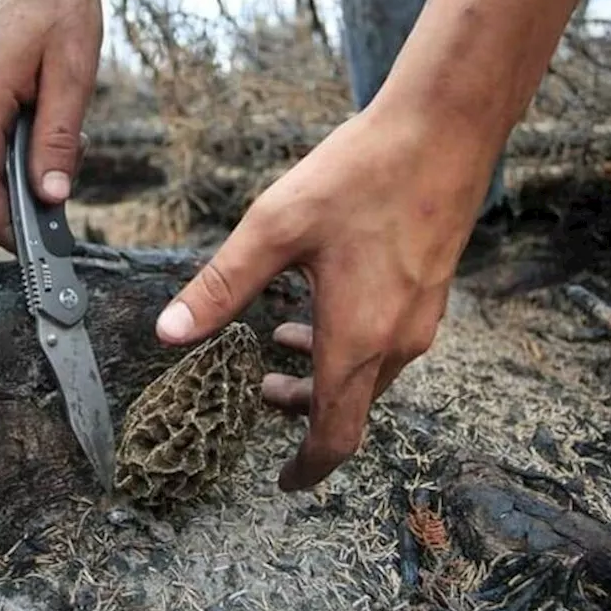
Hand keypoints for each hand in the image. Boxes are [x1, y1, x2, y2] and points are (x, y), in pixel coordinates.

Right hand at [0, 0, 102, 249]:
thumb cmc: (63, 5)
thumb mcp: (73, 76)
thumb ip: (58, 139)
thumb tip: (51, 196)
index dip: (0, 222)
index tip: (28, 251)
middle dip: (17, 199)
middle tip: (61, 208)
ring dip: (23, 167)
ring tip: (66, 156)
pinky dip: (18, 143)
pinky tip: (50, 129)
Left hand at [153, 101, 500, 490]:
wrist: (444, 130)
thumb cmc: (361, 175)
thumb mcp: (275, 228)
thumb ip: (221, 286)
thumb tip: (167, 333)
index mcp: (357, 338)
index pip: (334, 435)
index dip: (307, 468)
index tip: (282, 480)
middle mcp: (397, 341)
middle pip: (351, 408)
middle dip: (305, 413)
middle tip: (261, 393)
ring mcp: (421, 317)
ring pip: (370, 374)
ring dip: (325, 374)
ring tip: (280, 344)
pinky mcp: (430, 290)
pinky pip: (388, 342)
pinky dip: (349, 345)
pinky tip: (321, 303)